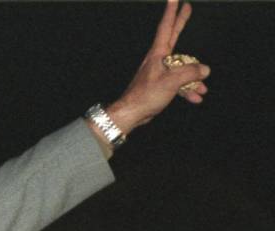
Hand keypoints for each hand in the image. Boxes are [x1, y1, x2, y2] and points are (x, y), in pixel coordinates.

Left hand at [108, 0, 209, 135]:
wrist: (132, 114)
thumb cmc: (146, 95)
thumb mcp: (172, 81)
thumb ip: (190, 73)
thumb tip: (204, 69)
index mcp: (158, 54)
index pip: (166, 28)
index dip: (171, 13)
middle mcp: (159, 60)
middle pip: (174, 38)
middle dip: (181, 24)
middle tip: (187, 8)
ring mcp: (159, 72)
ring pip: (181, 67)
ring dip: (193, 79)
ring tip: (203, 88)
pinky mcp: (160, 85)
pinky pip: (178, 84)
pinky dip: (187, 90)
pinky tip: (196, 98)